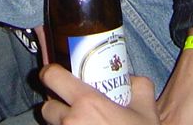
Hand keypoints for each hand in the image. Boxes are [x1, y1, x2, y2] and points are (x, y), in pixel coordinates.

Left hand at [40, 65, 158, 124]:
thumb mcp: (146, 109)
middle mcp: (71, 122)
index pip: (51, 77)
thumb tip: (127, 77)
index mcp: (87, 103)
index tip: (58, 75)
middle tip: (72, 107)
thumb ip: (138, 85)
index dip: (52, 73)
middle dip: (56, 105)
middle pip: (46, 107)